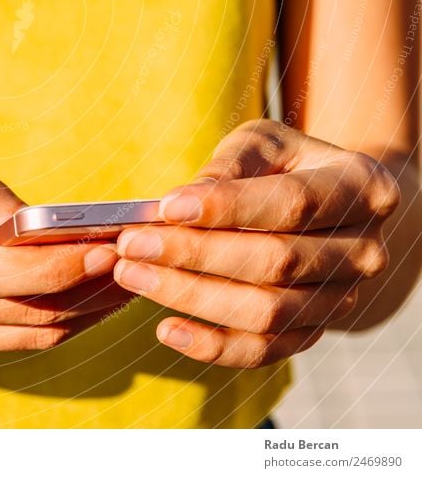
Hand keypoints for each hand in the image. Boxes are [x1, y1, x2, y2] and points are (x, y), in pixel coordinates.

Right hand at [0, 150, 125, 370]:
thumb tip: (30, 220)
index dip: (62, 268)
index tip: (109, 247)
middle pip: (22, 314)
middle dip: (89, 291)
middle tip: (136, 259)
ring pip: (17, 339)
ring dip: (75, 313)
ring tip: (117, 280)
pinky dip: (36, 322)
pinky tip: (63, 295)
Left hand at [113, 119, 399, 367]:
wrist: (325, 202)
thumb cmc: (285, 163)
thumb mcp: (265, 143)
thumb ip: (231, 164)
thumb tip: (181, 204)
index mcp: (359, 188)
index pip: (292, 203)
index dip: (227, 207)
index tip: (166, 207)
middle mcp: (362, 250)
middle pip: (275, 261)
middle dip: (194, 254)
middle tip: (132, 244)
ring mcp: (341, 299)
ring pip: (266, 312)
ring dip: (191, 297)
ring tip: (133, 275)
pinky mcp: (313, 332)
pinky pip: (263, 351)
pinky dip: (213, 347)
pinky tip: (165, 328)